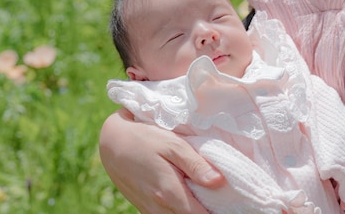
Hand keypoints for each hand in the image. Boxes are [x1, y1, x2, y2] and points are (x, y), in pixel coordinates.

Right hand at [99, 108, 224, 213]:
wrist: (111, 142)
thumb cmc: (144, 138)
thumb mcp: (172, 144)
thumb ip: (195, 164)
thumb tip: (219, 182)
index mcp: (170, 194)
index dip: (218, 212)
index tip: (232, 204)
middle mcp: (159, 209)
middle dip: (207, 212)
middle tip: (222, 200)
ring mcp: (150, 211)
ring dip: (192, 212)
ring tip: (206, 199)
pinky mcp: (144, 209)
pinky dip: (178, 212)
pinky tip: (188, 198)